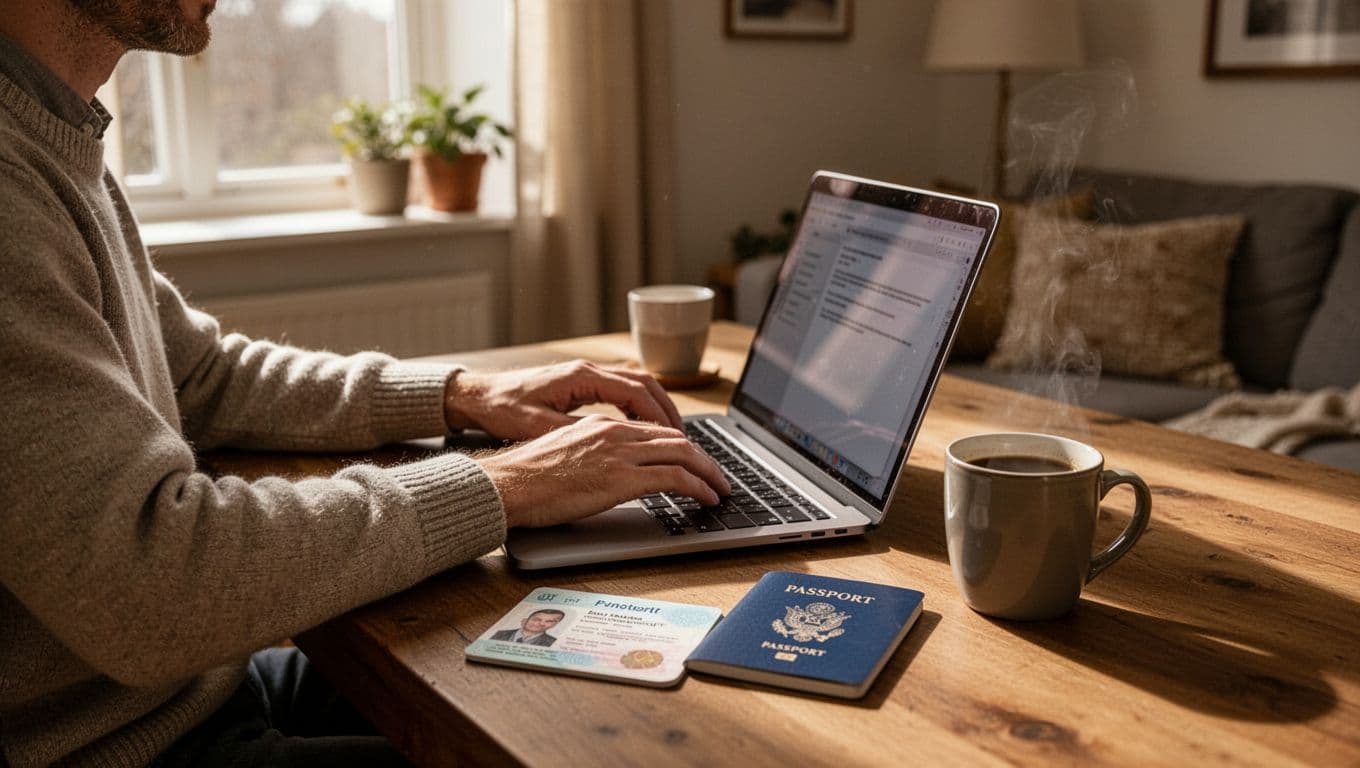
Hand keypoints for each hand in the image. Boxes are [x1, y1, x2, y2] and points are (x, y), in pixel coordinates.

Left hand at [444, 360, 683, 439]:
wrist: (477, 396)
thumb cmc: (503, 409)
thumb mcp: (540, 427)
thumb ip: (578, 431)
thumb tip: (614, 442)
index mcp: (582, 377)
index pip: (637, 392)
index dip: (661, 417)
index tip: (678, 439)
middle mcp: (588, 370)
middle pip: (645, 383)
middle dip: (669, 411)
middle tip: (687, 440)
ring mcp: (586, 375)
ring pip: (636, 385)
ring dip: (657, 408)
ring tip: (673, 437)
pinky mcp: (580, 384)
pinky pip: (621, 391)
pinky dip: (639, 407)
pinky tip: (644, 429)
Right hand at [477, 415, 730, 527]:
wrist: (507, 485)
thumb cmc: (525, 478)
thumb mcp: (563, 454)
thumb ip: (591, 455)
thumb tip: (605, 472)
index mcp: (601, 426)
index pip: (654, 430)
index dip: (681, 446)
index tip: (693, 461)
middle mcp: (615, 433)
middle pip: (676, 438)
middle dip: (703, 458)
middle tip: (717, 476)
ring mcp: (620, 453)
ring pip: (684, 454)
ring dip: (709, 472)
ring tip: (720, 489)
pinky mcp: (622, 477)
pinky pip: (675, 477)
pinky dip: (699, 486)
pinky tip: (707, 498)